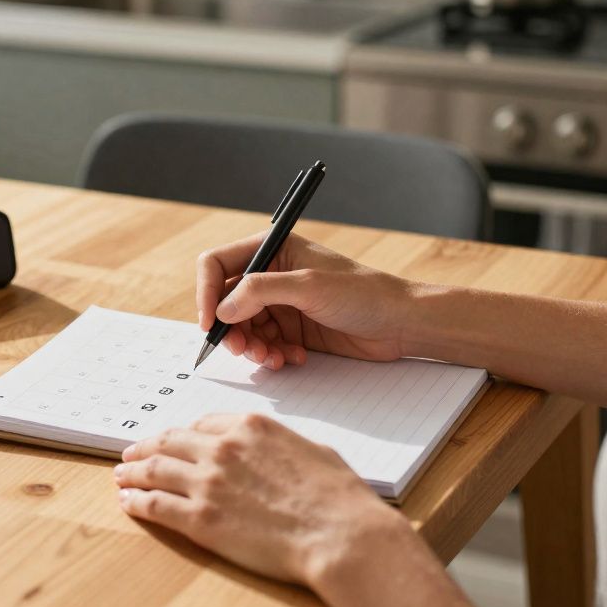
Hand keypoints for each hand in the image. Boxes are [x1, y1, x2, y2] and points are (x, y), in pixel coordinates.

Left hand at [114, 413, 403, 585]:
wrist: (340, 535)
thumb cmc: (339, 498)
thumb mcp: (312, 451)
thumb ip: (282, 445)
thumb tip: (276, 451)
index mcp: (250, 427)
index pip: (202, 425)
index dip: (181, 435)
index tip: (171, 441)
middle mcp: (223, 449)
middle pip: (170, 442)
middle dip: (146, 447)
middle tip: (130, 454)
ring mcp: (208, 483)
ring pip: (155, 470)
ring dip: (133, 472)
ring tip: (121, 477)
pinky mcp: (200, 519)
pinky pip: (155, 505)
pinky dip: (137, 502)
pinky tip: (128, 503)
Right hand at [196, 233, 415, 369]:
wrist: (401, 323)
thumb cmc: (363, 293)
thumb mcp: (308, 287)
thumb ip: (259, 292)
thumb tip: (221, 309)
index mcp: (271, 249)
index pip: (216, 265)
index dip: (206, 293)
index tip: (210, 323)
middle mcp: (271, 274)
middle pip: (224, 302)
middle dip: (230, 329)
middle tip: (244, 350)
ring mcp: (280, 304)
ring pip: (242, 328)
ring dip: (251, 347)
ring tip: (272, 358)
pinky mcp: (291, 329)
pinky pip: (263, 344)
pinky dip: (270, 355)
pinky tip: (292, 358)